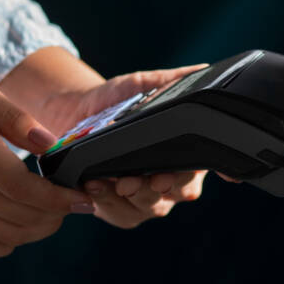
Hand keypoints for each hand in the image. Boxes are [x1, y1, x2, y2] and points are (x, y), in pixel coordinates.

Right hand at [0, 74, 94, 258]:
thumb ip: (17, 118)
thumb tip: (50, 144)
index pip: (22, 189)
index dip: (58, 199)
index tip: (83, 196)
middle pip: (21, 217)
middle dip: (59, 214)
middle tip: (76, 199)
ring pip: (7, 235)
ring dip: (40, 229)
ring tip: (57, 210)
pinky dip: (7, 244)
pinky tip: (21, 224)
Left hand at [36, 65, 209, 228]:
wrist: (74, 115)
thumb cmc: (116, 101)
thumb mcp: (144, 84)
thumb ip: (174, 80)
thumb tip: (204, 69)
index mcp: (187, 153)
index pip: (203, 165)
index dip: (209, 170)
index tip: (192, 168)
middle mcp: (173, 181)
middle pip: (180, 191)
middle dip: (165, 185)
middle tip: (152, 179)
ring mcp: (149, 200)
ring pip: (152, 207)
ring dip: (136, 196)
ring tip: (120, 182)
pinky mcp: (121, 211)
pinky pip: (121, 214)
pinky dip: (109, 202)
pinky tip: (97, 186)